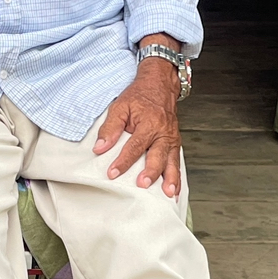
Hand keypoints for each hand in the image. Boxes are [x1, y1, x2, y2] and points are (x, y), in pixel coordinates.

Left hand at [93, 57, 181, 194]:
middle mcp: (163, 132)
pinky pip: (177, 162)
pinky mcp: (175, 143)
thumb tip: (99, 147)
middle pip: (157, 155)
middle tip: (142, 185)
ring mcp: (172, 139)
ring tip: (168, 194)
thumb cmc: (140, 96)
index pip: (135, 146)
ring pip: (172, 162)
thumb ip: (110, 128)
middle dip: (151, 172)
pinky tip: (174, 191)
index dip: (123, 160)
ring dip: (171, 179)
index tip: (112, 173)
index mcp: (149, 123)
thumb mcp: (120, 106)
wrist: (160, 85)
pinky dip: (177, 177)